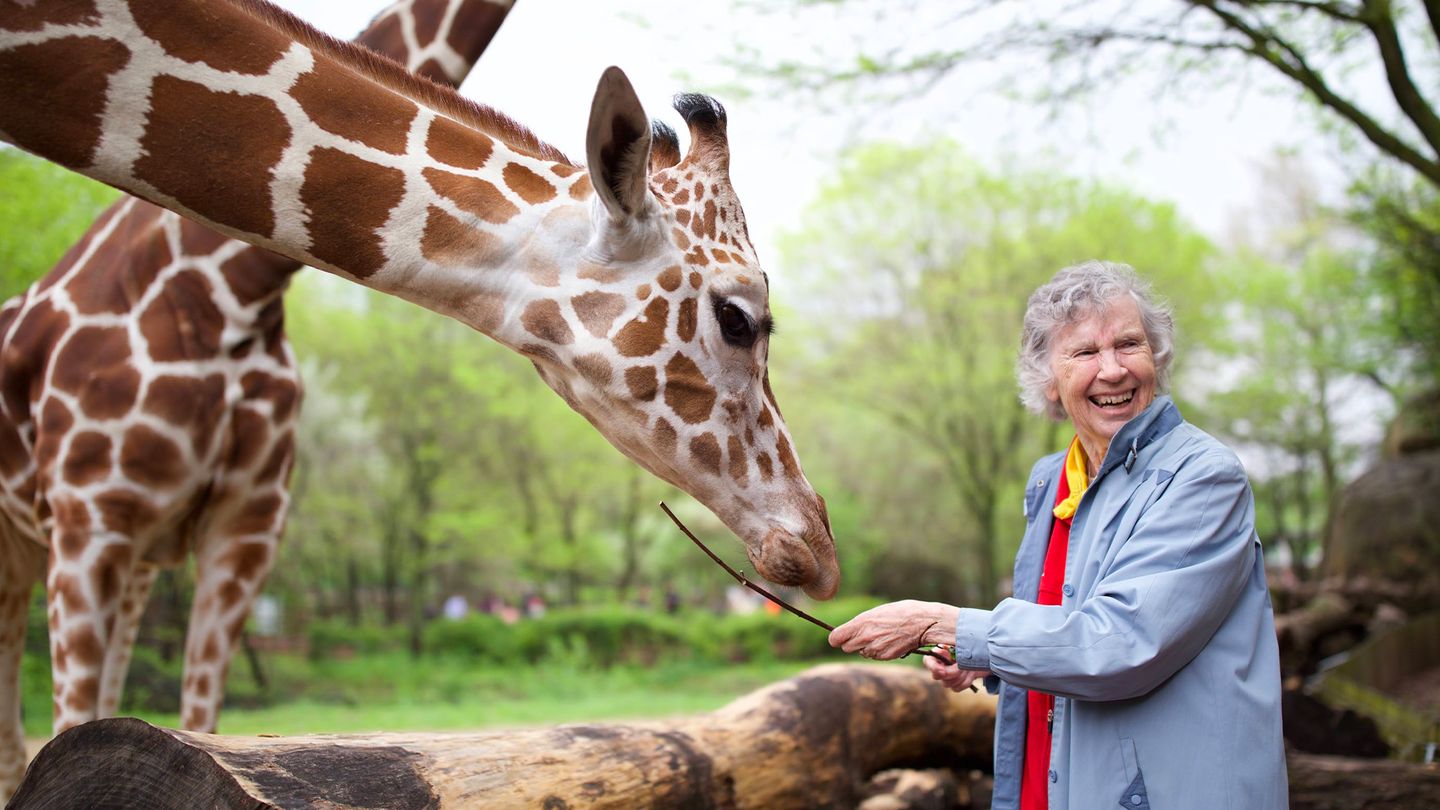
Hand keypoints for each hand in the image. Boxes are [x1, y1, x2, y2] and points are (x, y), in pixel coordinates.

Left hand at [828, 600, 959, 660]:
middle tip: (862, 635)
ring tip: (881, 635)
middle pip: (846, 648)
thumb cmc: (901, 612)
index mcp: (861, 623)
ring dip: (866, 647)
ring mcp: (875, 649)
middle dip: (851, 643)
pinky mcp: (885, 657)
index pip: (835, 638)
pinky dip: (878, 651)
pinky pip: (875, 656)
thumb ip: (861, 623)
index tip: (839, 636)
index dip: (836, 638)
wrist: (923, 622)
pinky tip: (889, 641)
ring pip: (862, 652)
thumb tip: (851, 630)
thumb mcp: (877, 612)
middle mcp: (866, 638)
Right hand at [923, 645, 988, 692]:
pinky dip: (965, 682)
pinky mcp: (954, 684)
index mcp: (938, 653)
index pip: (928, 662)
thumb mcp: (961, 645)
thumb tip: (942, 651)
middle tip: (962, 666)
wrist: (983, 656)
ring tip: (969, 667)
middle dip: (952, 672)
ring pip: (947, 684)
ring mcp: (946, 677)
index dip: (933, 668)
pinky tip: (971, 674)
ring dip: (961, 676)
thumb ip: (951, 649)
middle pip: (937, 676)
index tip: (943, 671)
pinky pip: (956, 688)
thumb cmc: (970, 647)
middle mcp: (939, 665)